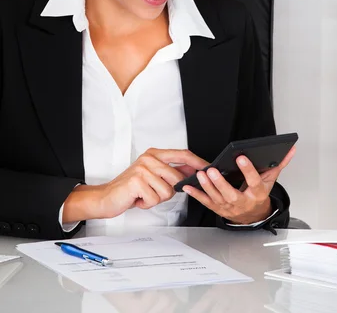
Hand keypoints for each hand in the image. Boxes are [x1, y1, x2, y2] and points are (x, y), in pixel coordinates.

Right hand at [63, 148, 207, 223]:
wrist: (107, 197)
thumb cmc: (131, 188)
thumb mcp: (152, 176)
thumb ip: (171, 172)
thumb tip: (194, 172)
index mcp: (154, 154)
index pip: (182, 154)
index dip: (197, 162)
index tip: (208, 168)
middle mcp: (149, 158)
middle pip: (176, 177)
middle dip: (168, 190)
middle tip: (153, 191)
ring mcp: (143, 169)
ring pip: (167, 191)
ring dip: (156, 198)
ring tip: (144, 194)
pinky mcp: (137, 182)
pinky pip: (155, 199)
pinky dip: (147, 203)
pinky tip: (138, 198)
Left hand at [182, 146, 294, 224]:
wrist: (253, 215)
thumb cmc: (260, 194)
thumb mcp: (271, 180)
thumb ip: (279, 164)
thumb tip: (290, 149)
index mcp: (257, 194)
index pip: (254, 182)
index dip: (248, 170)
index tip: (241, 157)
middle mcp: (243, 202)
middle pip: (231, 194)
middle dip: (221, 183)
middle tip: (213, 170)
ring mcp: (229, 207)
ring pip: (217, 198)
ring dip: (208, 187)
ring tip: (201, 174)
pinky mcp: (218, 209)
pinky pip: (206, 202)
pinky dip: (196, 195)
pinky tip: (188, 186)